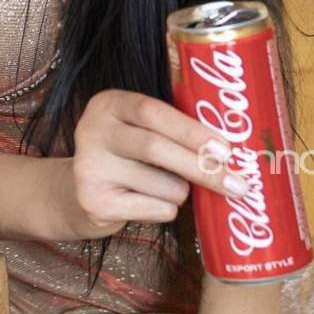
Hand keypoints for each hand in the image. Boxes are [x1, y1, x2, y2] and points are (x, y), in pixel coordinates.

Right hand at [47, 88, 249, 240]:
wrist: (75, 192)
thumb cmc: (126, 155)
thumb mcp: (137, 128)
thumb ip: (171, 127)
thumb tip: (232, 146)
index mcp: (109, 103)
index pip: (153, 112)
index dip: (192, 130)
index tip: (226, 148)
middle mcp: (94, 131)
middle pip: (156, 148)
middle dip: (202, 168)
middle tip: (237, 184)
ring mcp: (90, 168)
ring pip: (163, 185)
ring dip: (183, 192)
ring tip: (173, 187)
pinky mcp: (95, 202)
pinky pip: (154, 210)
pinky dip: (167, 210)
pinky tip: (152, 202)